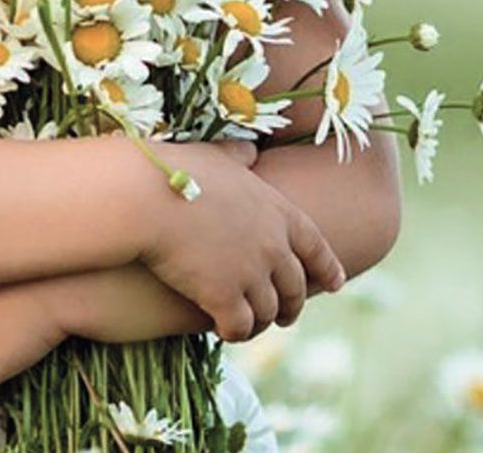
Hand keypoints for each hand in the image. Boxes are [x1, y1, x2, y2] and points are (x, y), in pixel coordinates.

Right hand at [139, 138, 345, 342]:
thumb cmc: (175, 171)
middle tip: (286, 317)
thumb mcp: (219, 156)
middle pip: (296, 285)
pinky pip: (240, 326)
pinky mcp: (223, 296)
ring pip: (269, 311)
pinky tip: (224, 331)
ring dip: (262, 322)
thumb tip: (249, 151)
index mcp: (278, 210)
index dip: (328, 266)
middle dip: (293, 304)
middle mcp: (273, 244)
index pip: (315, 245)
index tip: (337, 284)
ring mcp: (250, 272)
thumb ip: (240, 156)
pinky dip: (236, 332)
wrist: (146, 198)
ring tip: (250, 327)